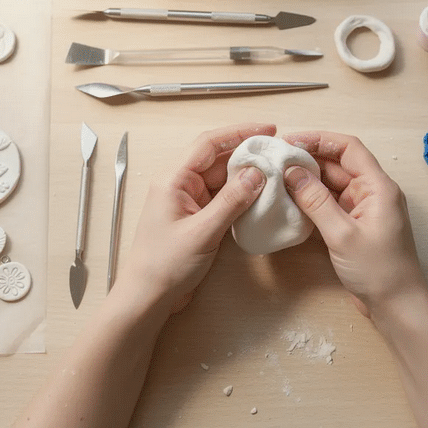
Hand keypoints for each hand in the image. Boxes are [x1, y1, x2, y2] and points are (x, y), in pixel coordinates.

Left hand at [123, 123, 272, 310]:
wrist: (148, 297)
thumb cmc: (165, 265)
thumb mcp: (203, 231)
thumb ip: (232, 201)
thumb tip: (258, 174)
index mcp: (174, 179)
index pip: (209, 143)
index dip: (239, 132)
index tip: (268, 130)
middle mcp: (181, 184)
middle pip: (218, 159)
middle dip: (248, 154)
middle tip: (279, 153)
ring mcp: (189, 201)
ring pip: (223, 179)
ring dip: (247, 176)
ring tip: (277, 173)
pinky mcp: (197, 217)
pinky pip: (223, 197)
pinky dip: (242, 195)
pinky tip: (262, 196)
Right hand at [281, 131, 425, 316]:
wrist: (397, 307)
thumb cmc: (378, 270)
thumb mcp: (342, 234)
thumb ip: (315, 201)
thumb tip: (290, 171)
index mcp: (378, 187)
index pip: (348, 148)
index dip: (319, 140)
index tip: (289, 142)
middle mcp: (371, 193)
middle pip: (337, 165)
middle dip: (307, 160)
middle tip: (274, 160)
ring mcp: (362, 210)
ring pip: (331, 186)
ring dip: (306, 182)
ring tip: (276, 178)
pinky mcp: (353, 227)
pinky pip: (330, 205)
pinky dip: (311, 202)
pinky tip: (289, 203)